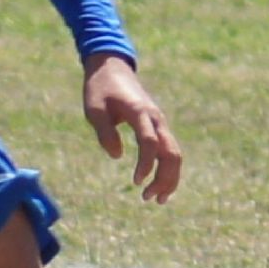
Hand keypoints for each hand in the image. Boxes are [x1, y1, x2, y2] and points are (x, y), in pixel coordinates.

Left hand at [82, 55, 185, 203]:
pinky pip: (170, 150)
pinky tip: (158, 184)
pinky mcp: (158, 126)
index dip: (146, 164)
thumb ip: (105, 133)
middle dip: (164, 178)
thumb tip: (118, 156)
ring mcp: (160, 122)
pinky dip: (167, 169)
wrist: (112, 68)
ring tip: (156, 199)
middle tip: (147, 198)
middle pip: (171, 152)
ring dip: (169, 178)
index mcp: (140, 112)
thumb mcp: (94, 110)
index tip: (135, 182)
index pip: (150, 142)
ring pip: (175, 154)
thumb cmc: (99, 89)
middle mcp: (156, 118)